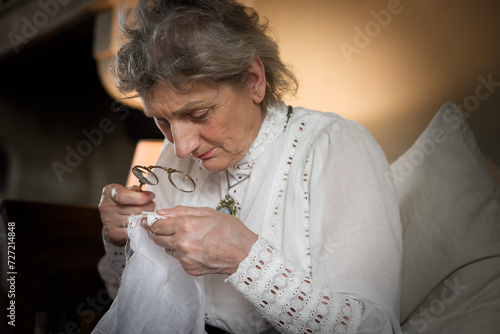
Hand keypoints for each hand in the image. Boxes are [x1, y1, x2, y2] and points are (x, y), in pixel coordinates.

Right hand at [99, 184, 155, 245]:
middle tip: (152, 205)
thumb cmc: (121, 201)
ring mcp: (109, 222)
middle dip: (149, 207)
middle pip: (135, 209)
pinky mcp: (113, 234)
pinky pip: (133, 230)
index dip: (141, 197)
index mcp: (109, 192)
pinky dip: (141, 226)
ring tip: (147, 213)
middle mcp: (106, 207)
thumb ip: (136, 191)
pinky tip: (141, 222)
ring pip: (137, 220)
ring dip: (146, 217)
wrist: (110, 218)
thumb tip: (148, 196)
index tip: (151, 196)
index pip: (124, 196)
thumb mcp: (126, 189)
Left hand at [143, 206, 257, 275]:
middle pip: (157, 238)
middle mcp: (182, 243)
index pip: (157, 225)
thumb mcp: (207, 212)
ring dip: (172, 243)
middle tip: (168, 228)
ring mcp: (185, 258)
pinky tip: (197, 248)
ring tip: (190, 238)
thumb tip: (163, 212)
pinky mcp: (189, 269)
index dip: (152, 222)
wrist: (244, 254)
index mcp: (185, 226)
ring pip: (168, 249)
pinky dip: (183, 254)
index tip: (149, 221)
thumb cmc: (230, 232)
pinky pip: (179, 260)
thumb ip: (181, 211)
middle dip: (159, 232)